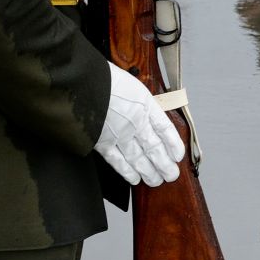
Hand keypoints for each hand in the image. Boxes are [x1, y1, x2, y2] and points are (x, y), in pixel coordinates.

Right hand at [95, 64, 182, 185]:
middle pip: (155, 148)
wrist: (80, 83)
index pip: (165, 128)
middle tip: (171, 175)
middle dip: (164, 164)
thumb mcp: (132, 83)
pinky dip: (127, 172)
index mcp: (145, 104)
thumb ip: (141, 101)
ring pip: (139, 159)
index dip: (174, 144)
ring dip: (149, 172)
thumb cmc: (104, 78)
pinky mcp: (102, 143)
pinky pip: (118, 162)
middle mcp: (136, 122)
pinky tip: (135, 179)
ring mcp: (119, 134)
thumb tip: (149, 114)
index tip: (178, 155)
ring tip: (157, 180)